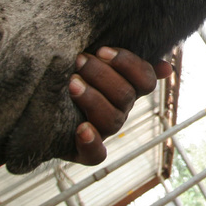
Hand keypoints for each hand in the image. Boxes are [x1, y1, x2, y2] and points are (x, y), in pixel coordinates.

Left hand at [65, 47, 171, 164]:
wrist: (40, 102)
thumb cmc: (73, 73)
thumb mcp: (96, 63)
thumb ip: (124, 59)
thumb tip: (166, 69)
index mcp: (128, 89)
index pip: (145, 80)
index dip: (128, 64)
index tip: (103, 51)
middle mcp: (120, 111)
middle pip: (126, 96)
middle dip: (102, 75)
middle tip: (80, 60)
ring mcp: (104, 131)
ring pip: (112, 120)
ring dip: (92, 99)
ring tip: (72, 83)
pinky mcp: (85, 151)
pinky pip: (96, 155)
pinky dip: (91, 142)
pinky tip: (81, 129)